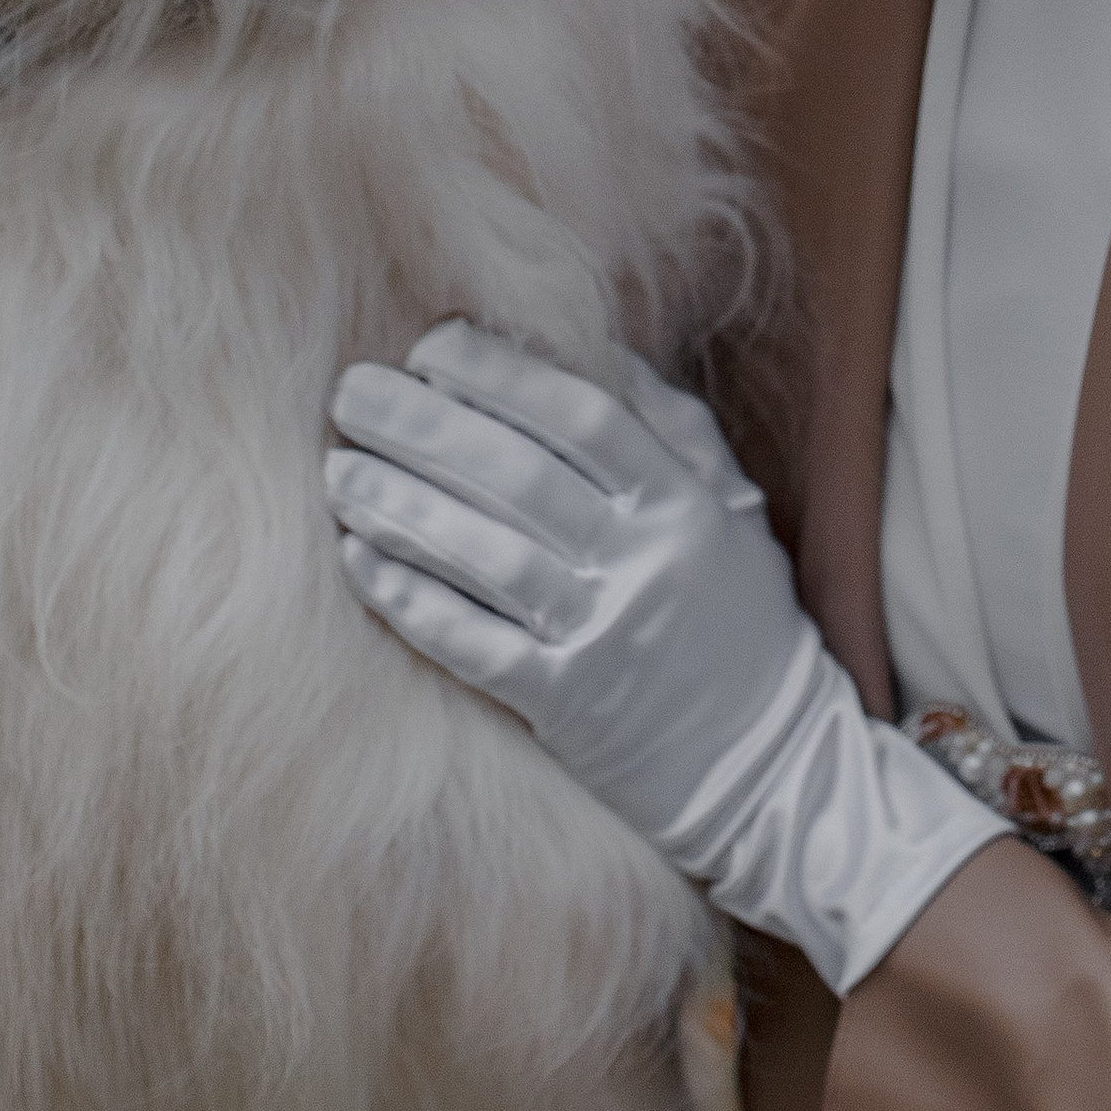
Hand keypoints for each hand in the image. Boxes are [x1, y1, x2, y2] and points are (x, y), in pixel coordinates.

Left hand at [326, 322, 1005, 993]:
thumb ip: (675, 429)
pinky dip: (414, 601)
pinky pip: (476, 644)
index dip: (502, 374)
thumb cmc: (740, 621)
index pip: (581, 416)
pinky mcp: (568, 705)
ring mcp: (604, 634)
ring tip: (337, 469)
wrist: (773, 766)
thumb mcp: (733, 510)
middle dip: (425, 425)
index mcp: (681, 501)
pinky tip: (361, 563)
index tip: (432, 345)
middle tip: (351, 389)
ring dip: (401, 506)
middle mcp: (643, 559)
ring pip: (487, 554)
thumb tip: (602, 351)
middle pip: (518, 475)